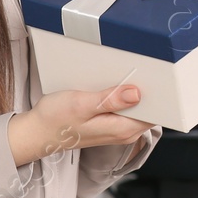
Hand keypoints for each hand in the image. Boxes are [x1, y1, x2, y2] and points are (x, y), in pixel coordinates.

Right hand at [8, 84, 153, 165]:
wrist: (37, 132)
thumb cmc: (55, 120)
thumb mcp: (82, 104)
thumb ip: (110, 100)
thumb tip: (136, 93)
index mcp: (122, 129)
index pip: (156, 112)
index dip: (160, 93)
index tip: (160, 75)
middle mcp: (125, 132)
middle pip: (150, 108)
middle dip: (149, 89)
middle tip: (146, 65)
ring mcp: (118, 128)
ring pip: (138, 107)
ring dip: (136, 90)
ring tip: (132, 71)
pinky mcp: (110, 123)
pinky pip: (126, 108)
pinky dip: (124, 95)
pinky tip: (118, 83)